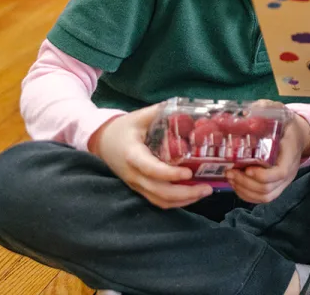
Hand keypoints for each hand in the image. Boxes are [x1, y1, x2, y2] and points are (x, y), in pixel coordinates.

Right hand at [90, 105, 214, 209]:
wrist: (102, 142)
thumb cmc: (122, 128)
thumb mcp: (139, 117)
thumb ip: (159, 111)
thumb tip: (184, 107)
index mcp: (133, 155)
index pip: (151, 169)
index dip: (170, 174)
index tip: (189, 173)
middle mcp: (134, 175)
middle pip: (159, 191)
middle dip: (185, 193)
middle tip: (207, 188)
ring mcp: (136, 184)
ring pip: (159, 200)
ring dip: (183, 200)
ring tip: (205, 192)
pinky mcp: (140, 188)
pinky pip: (157, 200)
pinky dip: (175, 202)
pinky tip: (192, 195)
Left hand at [226, 108, 309, 203]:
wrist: (300, 135)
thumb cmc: (286, 124)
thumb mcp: (279, 112)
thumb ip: (264, 109)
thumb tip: (243, 113)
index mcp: (290, 154)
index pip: (280, 173)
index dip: (262, 175)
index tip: (247, 168)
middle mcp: (289, 172)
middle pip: (268, 189)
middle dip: (245, 183)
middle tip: (230, 172)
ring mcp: (283, 181)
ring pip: (265, 197)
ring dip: (244, 190)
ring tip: (231, 177)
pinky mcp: (277, 186)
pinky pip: (263, 198)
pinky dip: (247, 195)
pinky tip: (236, 184)